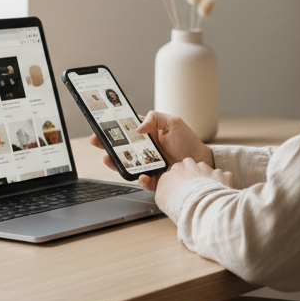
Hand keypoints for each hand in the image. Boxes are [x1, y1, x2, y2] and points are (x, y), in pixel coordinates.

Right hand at [91, 110, 215, 190]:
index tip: (99, 128)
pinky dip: (141, 179)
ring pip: (126, 166)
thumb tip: (138, 127)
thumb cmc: (188, 141)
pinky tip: (141, 175)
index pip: (124, 131)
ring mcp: (147, 166)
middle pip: (120, 149)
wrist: (202, 162)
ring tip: (108, 159)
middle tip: (97, 143)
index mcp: (147, 135)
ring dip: (116, 164)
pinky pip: (144, 181)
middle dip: (106, 146)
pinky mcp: (155, 180)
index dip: (111, 130)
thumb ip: (155, 118)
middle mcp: (144, 151)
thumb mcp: (173, 122)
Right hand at [153, 158, 232, 211]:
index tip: (182, 188)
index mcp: (177, 168)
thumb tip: (166, 185)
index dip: (180, 179)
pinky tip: (219, 193)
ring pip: (208, 170)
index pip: (178, 168)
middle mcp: (193, 165)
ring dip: (208, 179)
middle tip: (194, 189)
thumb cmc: (177, 203)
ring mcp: (208, 169)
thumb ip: (164, 186)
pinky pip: (224, 176)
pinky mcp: (221, 175)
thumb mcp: (160, 196)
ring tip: (207, 193)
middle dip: (194, 174)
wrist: (196, 206)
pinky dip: (222, 184)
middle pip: (193, 166)